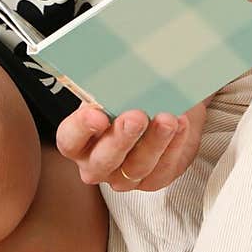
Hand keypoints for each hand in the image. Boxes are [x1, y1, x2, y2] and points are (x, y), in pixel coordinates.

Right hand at [56, 99, 206, 192]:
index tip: (97, 114)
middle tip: (136, 117)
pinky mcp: (154, 179)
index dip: (81, 129)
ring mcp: (125, 176)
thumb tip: (118, 72)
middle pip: (102, 161)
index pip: (70, 139)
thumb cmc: (131, 95)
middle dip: (121, 139)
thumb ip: (110, 86)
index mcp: (79, 139)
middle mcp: (97, 163)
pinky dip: (174, 146)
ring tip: (167, 119)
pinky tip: (181, 125)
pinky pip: (163, 169)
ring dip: (154, 142)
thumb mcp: (116, 87)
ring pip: (137, 167)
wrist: (165, 103)